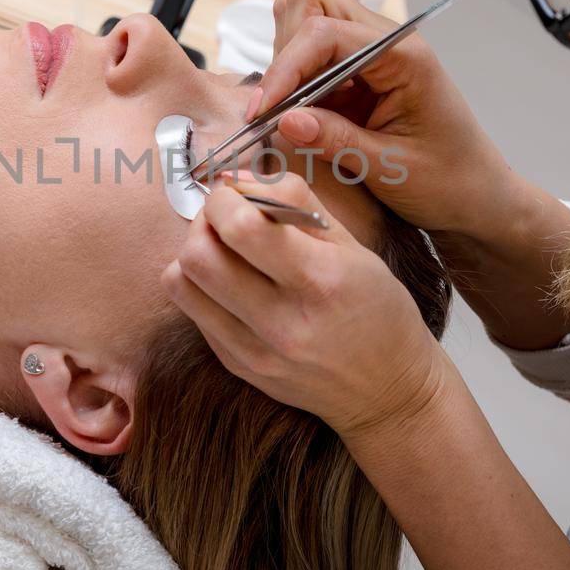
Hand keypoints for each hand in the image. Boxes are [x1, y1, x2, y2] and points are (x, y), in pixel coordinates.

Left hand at [161, 170, 451, 437]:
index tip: (235, 193)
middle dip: (204, 219)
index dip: (225, 197)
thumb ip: (294, 202)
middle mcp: (284, 321)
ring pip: (182, 282)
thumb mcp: (354, 246)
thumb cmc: (377, 310)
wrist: (387, 392)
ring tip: (224, 248)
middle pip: (199, 254)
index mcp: (322, 281)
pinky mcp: (238, 366)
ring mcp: (256, 351)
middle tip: (225, 216)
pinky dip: (202, 285)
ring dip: (194, 251)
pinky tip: (232, 282)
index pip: (242, 226)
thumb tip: (233, 177)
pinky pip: (193, 312)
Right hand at [250, 0, 508, 235]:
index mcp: (404, 56)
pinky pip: (313, 56)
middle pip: (312, 3)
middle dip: (284, 50)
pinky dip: (296, 80)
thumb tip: (283, 120)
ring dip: (289, 63)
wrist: (478, 198)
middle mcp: (387, 42)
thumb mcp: (390, 168)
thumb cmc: (449, 182)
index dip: (286, 68)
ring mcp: (371, 54)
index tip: (262, 111)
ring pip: (307, 22)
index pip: (325, 33)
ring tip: (291, 113)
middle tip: (278, 106)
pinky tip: (303, 118)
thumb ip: (334, 140)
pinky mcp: (359, 73)